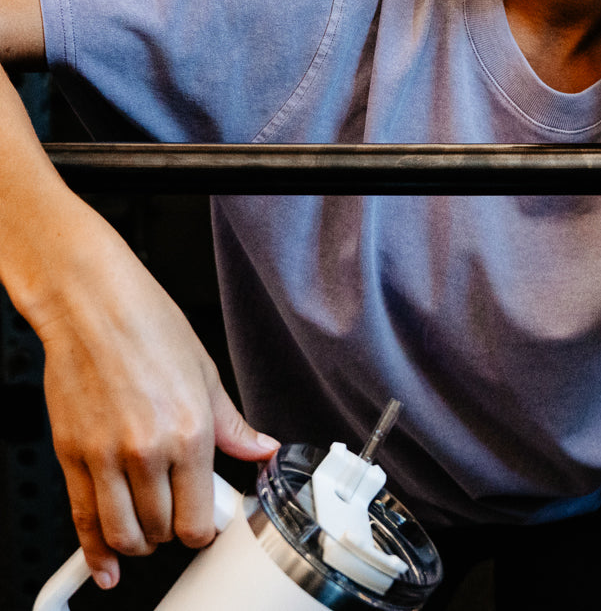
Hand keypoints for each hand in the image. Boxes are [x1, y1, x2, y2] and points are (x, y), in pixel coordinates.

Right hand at [31, 211, 277, 589]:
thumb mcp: (205, 372)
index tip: (206, 521)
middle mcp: (147, 450)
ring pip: (123, 535)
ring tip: (149, 526)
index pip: (199, 518)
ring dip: (139, 542)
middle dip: (172, 531)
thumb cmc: (148, 325)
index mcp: (190, 430)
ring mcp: (105, 457)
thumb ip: (232, 425)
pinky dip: (95, 551)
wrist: (92, 305)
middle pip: (162, 531)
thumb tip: (261, 450)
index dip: (204, 528)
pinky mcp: (72, 456)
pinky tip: (105, 562)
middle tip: (177, 512)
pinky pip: (82, 520)